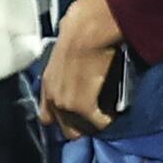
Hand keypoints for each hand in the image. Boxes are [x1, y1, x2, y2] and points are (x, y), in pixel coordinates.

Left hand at [36, 0, 126, 134]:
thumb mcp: (65, 51)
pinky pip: (99, 124)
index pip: (48, 115)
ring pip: (80, 131)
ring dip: (93, 125)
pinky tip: (116, 114)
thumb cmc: (79, 31)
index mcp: (47, 83)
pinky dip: (108, 121)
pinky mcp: (83, 107)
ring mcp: (65, 104)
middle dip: (80, 127)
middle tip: (96, 119)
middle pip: (65, 129)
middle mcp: (52, 97)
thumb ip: (68, 65)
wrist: (87, 31)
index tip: (78, 116)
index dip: (64, 118)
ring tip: (106, 117)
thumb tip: (80, 60)